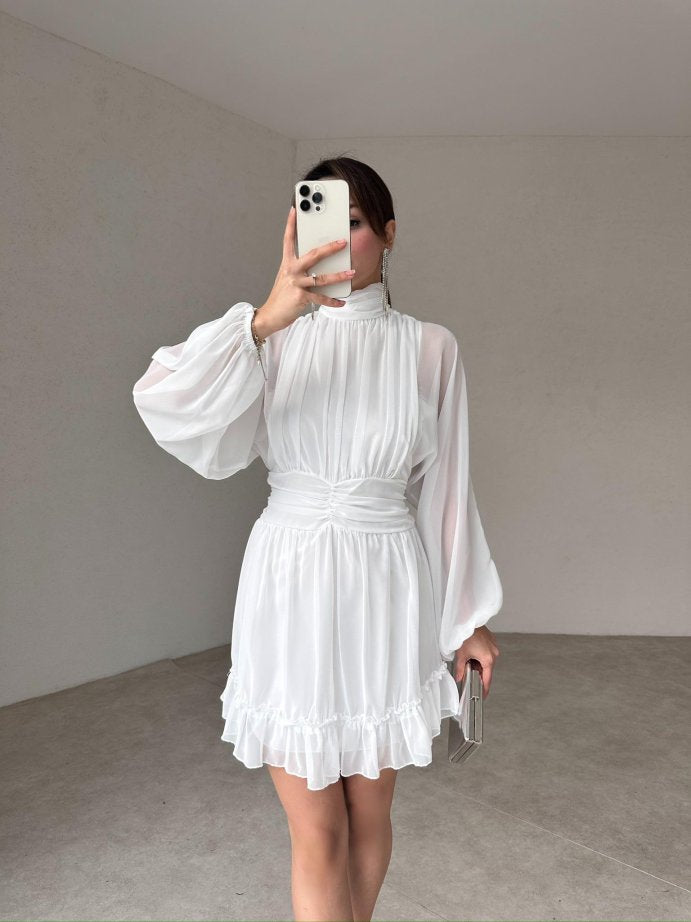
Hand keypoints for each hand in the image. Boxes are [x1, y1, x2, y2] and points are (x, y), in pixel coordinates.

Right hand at [252, 205, 354, 338]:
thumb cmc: (282, 296)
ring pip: (321, 278)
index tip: (295, 209)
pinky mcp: (300, 297)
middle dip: (330, 247)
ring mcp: (296, 283)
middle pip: (313, 255)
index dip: (291, 224)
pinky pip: (321, 298)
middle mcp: (291, 270)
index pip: (288, 239)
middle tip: (343, 242)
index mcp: (287, 263)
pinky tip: (341, 301)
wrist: (271, 315)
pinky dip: (332, 301)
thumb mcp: (288, 278)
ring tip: (351, 273)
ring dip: (338, 276)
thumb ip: (301, 269)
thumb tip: (321, 264)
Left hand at [452, 625, 499, 698]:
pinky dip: (480, 656)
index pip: (487, 679)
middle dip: (478, 673)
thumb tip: (459, 678)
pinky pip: (487, 653)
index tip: (483, 695)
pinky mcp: (492, 642)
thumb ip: (460, 669)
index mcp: (488, 660)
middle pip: (486, 670)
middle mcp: (494, 654)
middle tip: (468, 673)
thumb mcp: (461, 655)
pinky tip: (472, 653)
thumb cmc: (466, 635)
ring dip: (479, 664)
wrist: (469, 620)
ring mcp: (494, 647)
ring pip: (486, 661)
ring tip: (468, 660)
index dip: (484, 689)